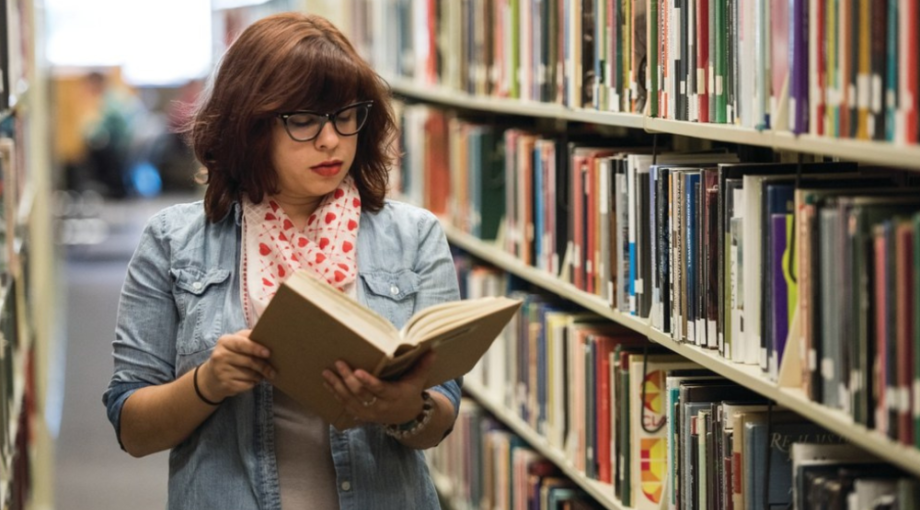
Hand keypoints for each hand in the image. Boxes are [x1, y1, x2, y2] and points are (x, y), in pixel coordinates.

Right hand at [199, 329, 274, 401]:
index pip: (242, 344)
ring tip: (259, 374)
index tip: (268, 353)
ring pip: (251, 374)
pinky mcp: (226, 385)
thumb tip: (268, 337)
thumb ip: (249, 337)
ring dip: (259, 375)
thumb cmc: (230, 355)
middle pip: (250, 361)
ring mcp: (222, 371)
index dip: (256, 348)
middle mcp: (220, 356)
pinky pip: (247, 385)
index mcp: (224, 342)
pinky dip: (253, 383)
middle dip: (264, 366)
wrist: (211, 377)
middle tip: (272, 370)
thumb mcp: (235, 342)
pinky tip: (251, 380)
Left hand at [322, 352, 436, 425]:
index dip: (368, 382)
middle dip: (347, 379)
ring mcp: (368, 412)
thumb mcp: (418, 380)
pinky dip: (335, 393)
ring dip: (336, 386)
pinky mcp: (361, 415)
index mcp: (394, 396)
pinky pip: (345, 405)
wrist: (406, 417)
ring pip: (349, 400)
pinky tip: (327, 382)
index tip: (357, 371)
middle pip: (361, 394)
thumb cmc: (410, 392)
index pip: (379, 389)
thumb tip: (432, 349)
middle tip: (339, 363)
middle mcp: (380, 406)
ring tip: (326, 372)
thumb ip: (423, 365)